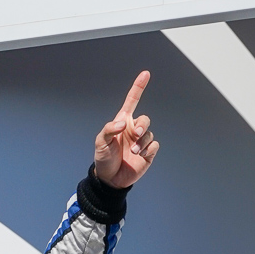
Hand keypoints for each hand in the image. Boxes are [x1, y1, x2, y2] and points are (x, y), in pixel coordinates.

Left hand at [94, 71, 158, 188]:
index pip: (132, 101)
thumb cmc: (103, 158)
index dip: (138, 87)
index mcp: (123, 123)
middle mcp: (133, 130)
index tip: (145, 74)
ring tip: (132, 152)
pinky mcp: (147, 154)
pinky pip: (154, 145)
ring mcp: (141, 142)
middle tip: (135, 134)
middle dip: (142, 126)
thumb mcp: (100, 142)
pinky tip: (139, 156)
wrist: (109, 179)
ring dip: (142, 142)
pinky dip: (148, 149)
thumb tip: (123, 123)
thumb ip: (109, 129)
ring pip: (149, 133)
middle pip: (145, 119)